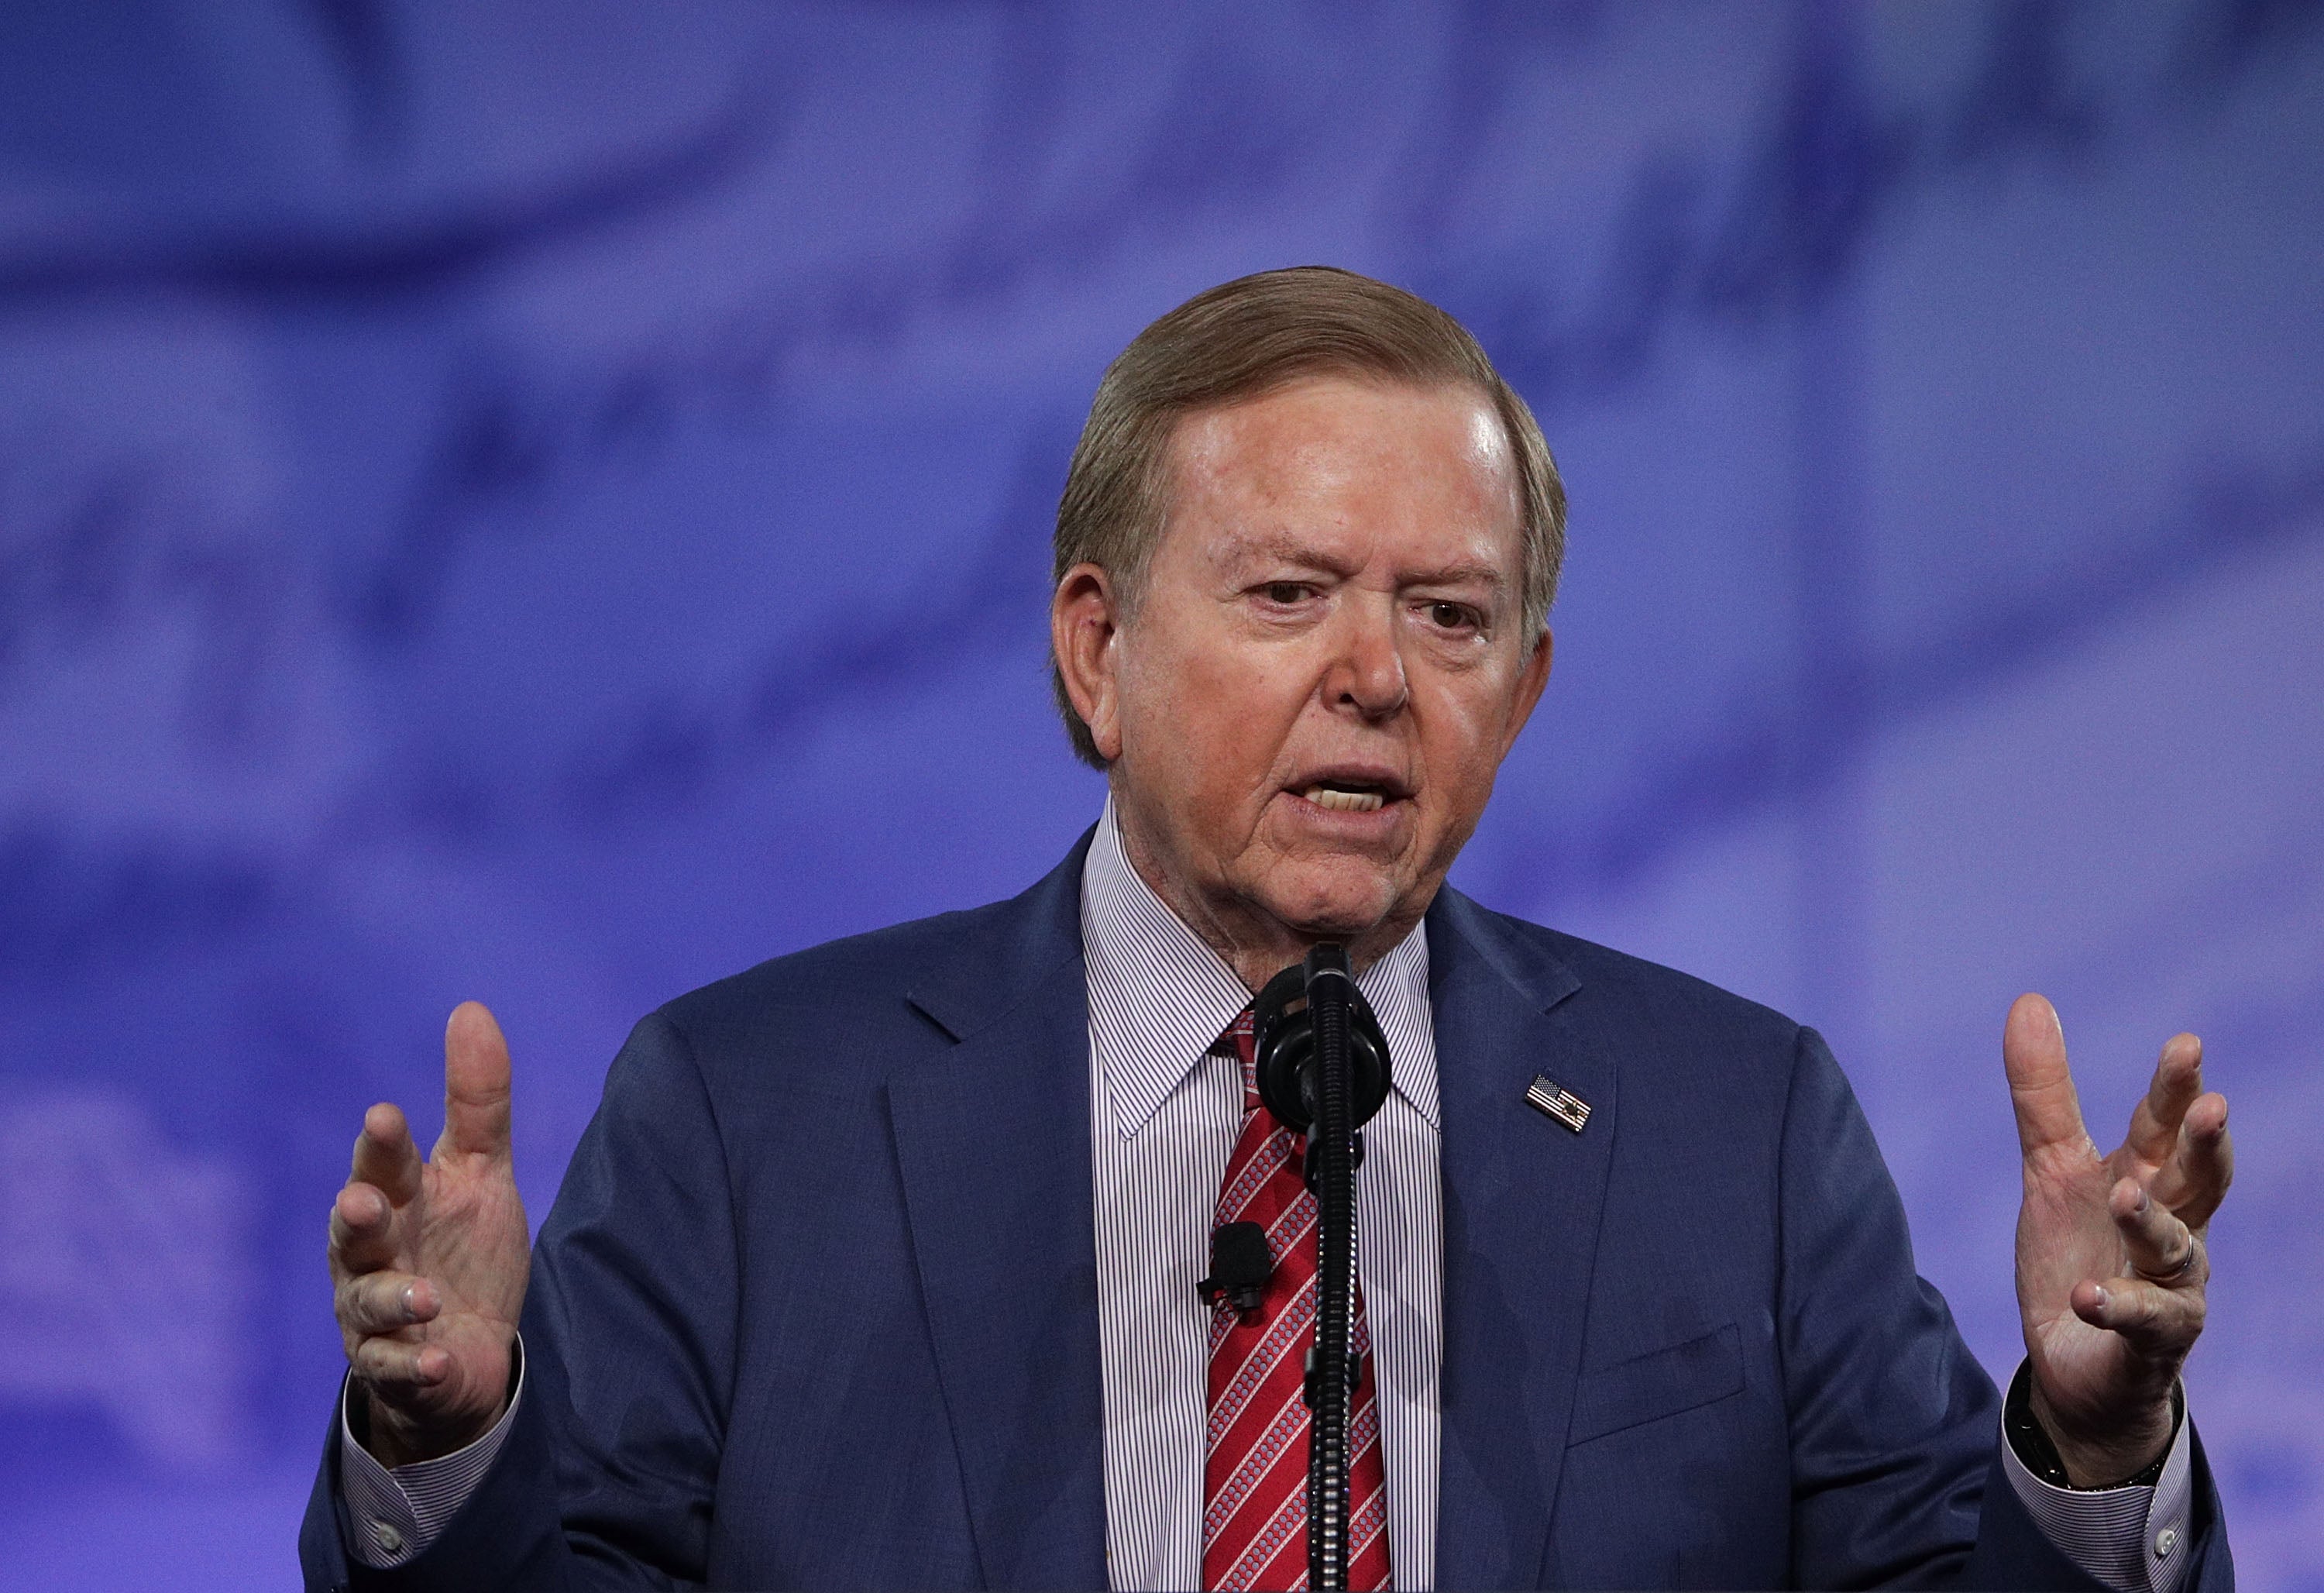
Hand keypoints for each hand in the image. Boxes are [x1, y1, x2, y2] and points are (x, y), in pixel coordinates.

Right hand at [328, 1001, 530, 1466]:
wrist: (465, 1346)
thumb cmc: (463, 1247)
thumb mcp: (481, 1172)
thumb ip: (477, 1101)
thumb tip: (470, 1007)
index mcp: (396, 1198)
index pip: (384, 1164)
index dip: (382, 1145)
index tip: (385, 1116)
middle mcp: (372, 1253)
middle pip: (355, 1231)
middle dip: (356, 1217)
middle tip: (365, 1201)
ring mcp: (374, 1313)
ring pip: (367, 1303)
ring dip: (393, 1298)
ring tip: (427, 1296)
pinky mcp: (392, 1368)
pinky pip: (393, 1369)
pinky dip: (411, 1364)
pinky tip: (433, 1359)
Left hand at [2004, 993, 2231, 1484]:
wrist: (2077, 1362)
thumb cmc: (2079, 1253)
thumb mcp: (2051, 1169)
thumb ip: (2043, 1094)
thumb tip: (2029, 1000)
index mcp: (2147, 1180)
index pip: (2164, 1128)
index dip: (2175, 1089)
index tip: (2187, 1044)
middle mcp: (2171, 1228)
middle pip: (2196, 1180)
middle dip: (2205, 1144)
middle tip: (2212, 1106)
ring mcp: (2169, 1286)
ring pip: (2174, 1249)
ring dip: (2151, 1222)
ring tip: (2124, 1194)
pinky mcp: (2149, 1340)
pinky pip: (2141, 1322)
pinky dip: (2116, 1306)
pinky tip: (2087, 1297)